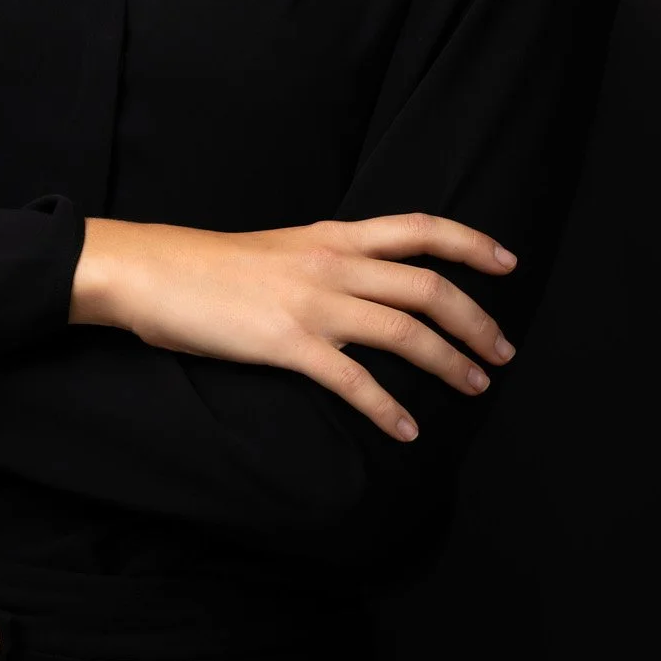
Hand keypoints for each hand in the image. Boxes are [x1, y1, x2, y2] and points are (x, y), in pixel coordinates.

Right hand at [70, 213, 519, 441]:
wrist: (151, 271)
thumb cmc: (207, 265)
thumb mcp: (280, 248)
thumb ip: (325, 261)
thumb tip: (363, 285)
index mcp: (333, 235)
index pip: (420, 228)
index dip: (472, 243)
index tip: (509, 262)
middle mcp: (334, 263)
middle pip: (429, 287)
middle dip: (476, 321)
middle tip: (503, 352)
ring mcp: (313, 303)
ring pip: (405, 332)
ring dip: (450, 362)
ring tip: (476, 387)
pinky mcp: (288, 343)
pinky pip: (354, 381)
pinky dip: (387, 409)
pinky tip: (406, 431)